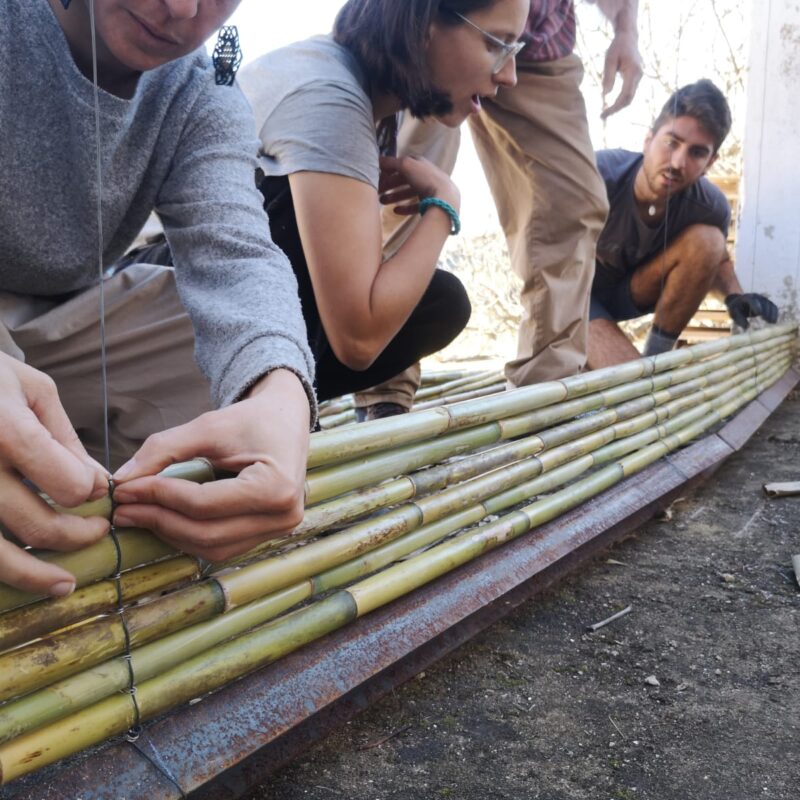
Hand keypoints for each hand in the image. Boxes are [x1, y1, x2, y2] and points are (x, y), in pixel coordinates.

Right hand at [0, 354, 109, 596]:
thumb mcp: (32, 390)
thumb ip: (66, 440)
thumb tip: (97, 484)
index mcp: (5, 430)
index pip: (66, 483)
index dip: (89, 492)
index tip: (97, 490)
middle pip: (37, 526)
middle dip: (78, 535)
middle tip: (97, 531)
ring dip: (35, 576)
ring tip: (64, 583)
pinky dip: (2, 570)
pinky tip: (22, 572)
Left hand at [111, 369, 310, 562]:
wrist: (286, 420)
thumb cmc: (252, 420)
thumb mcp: (209, 426)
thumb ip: (164, 450)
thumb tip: (122, 480)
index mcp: (277, 487)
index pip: (204, 504)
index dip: (159, 498)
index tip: (124, 488)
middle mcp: (284, 516)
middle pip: (206, 533)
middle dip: (159, 521)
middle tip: (123, 508)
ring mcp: (279, 530)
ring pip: (212, 548)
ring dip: (171, 534)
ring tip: (140, 514)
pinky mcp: (268, 534)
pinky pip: (222, 546)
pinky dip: (189, 536)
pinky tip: (166, 519)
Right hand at [378, 155, 459, 216]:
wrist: (445, 198)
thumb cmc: (425, 178)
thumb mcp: (406, 165)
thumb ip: (391, 162)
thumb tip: (378, 160)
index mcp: (419, 162)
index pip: (402, 163)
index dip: (390, 168)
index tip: (379, 175)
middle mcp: (424, 174)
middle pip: (403, 179)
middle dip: (389, 184)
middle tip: (378, 191)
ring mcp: (429, 188)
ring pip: (408, 192)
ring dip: (394, 196)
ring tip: (383, 202)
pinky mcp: (431, 202)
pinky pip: (416, 205)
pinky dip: (405, 208)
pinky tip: (396, 211)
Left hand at [600, 30, 642, 118]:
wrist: (628, 37)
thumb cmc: (617, 47)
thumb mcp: (609, 59)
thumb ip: (608, 77)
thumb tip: (606, 95)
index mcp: (633, 71)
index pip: (625, 95)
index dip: (615, 107)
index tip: (603, 114)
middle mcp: (639, 75)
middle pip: (629, 99)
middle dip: (616, 109)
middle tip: (602, 116)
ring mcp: (640, 77)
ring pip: (630, 97)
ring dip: (618, 106)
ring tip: (605, 112)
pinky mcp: (637, 78)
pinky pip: (630, 92)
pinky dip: (621, 100)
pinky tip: (612, 105)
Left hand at [724, 293, 779, 328]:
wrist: (739, 301)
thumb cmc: (735, 308)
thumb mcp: (733, 314)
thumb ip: (739, 319)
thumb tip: (747, 327)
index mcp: (746, 298)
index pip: (753, 300)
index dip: (756, 306)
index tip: (759, 313)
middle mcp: (756, 296)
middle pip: (764, 303)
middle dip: (766, 312)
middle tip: (768, 321)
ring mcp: (763, 299)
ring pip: (770, 305)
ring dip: (771, 313)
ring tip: (771, 322)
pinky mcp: (767, 303)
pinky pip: (773, 307)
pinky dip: (774, 314)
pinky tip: (773, 321)